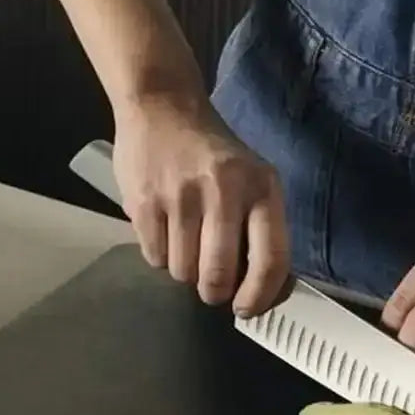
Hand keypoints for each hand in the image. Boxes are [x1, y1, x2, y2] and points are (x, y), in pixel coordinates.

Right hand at [113, 91, 290, 315]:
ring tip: (186, 245)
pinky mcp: (144, 203)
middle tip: (212, 287)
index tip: (247, 308)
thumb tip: (263, 289)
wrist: (161, 106)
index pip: (270, 258)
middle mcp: (224, 191)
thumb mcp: (252, 178)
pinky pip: (155, 258)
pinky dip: (161, 256)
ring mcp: (180, 197)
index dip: (260, 295)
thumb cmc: (213, 152)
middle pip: (219, 275)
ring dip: (185, 271)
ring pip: (184, 272)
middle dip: (215, 292)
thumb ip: (259, 227)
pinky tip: (166, 231)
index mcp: (261, 187)